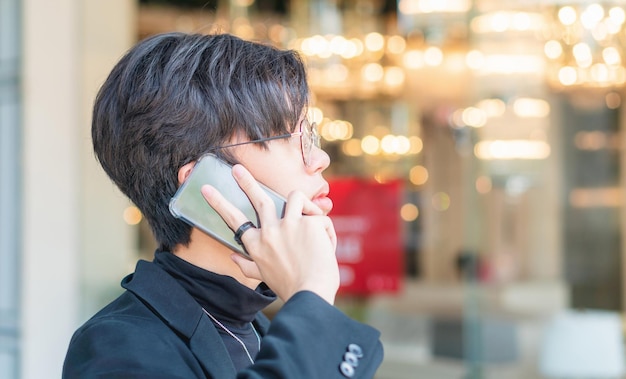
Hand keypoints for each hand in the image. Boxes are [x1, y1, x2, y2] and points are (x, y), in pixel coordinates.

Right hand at [201, 164, 339, 303]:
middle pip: (259, 199)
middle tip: (237, 169)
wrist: (310, 294)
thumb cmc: (290, 287)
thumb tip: (232, 257)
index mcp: (256, 245)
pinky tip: (327, 246)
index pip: (234, 220)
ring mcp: (289, 225)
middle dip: (246, 182)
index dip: (219, 202)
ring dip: (304, 204)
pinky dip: (326, 231)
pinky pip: (320, 217)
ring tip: (311, 215)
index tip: (207, 189)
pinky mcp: (309, 223)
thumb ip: (247, 265)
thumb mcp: (264, 276)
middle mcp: (269, 232)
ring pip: (294, 197)